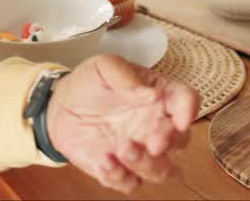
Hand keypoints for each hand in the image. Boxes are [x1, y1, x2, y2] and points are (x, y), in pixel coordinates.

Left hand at [46, 54, 199, 193]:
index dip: (189, 110)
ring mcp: (140, 151)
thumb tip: (151, 93)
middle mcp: (155, 126)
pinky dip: (120, 177)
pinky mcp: (119, 169)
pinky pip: (129, 183)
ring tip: (124, 149)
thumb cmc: (89, 82)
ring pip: (162, 171)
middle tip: (153, 142)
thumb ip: (125, 75)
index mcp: (159, 96)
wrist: (61, 104)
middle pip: (181, 141)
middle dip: (171, 144)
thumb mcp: (103, 66)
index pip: (186, 100)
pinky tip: (104, 161)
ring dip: (148, 165)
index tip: (180, 119)